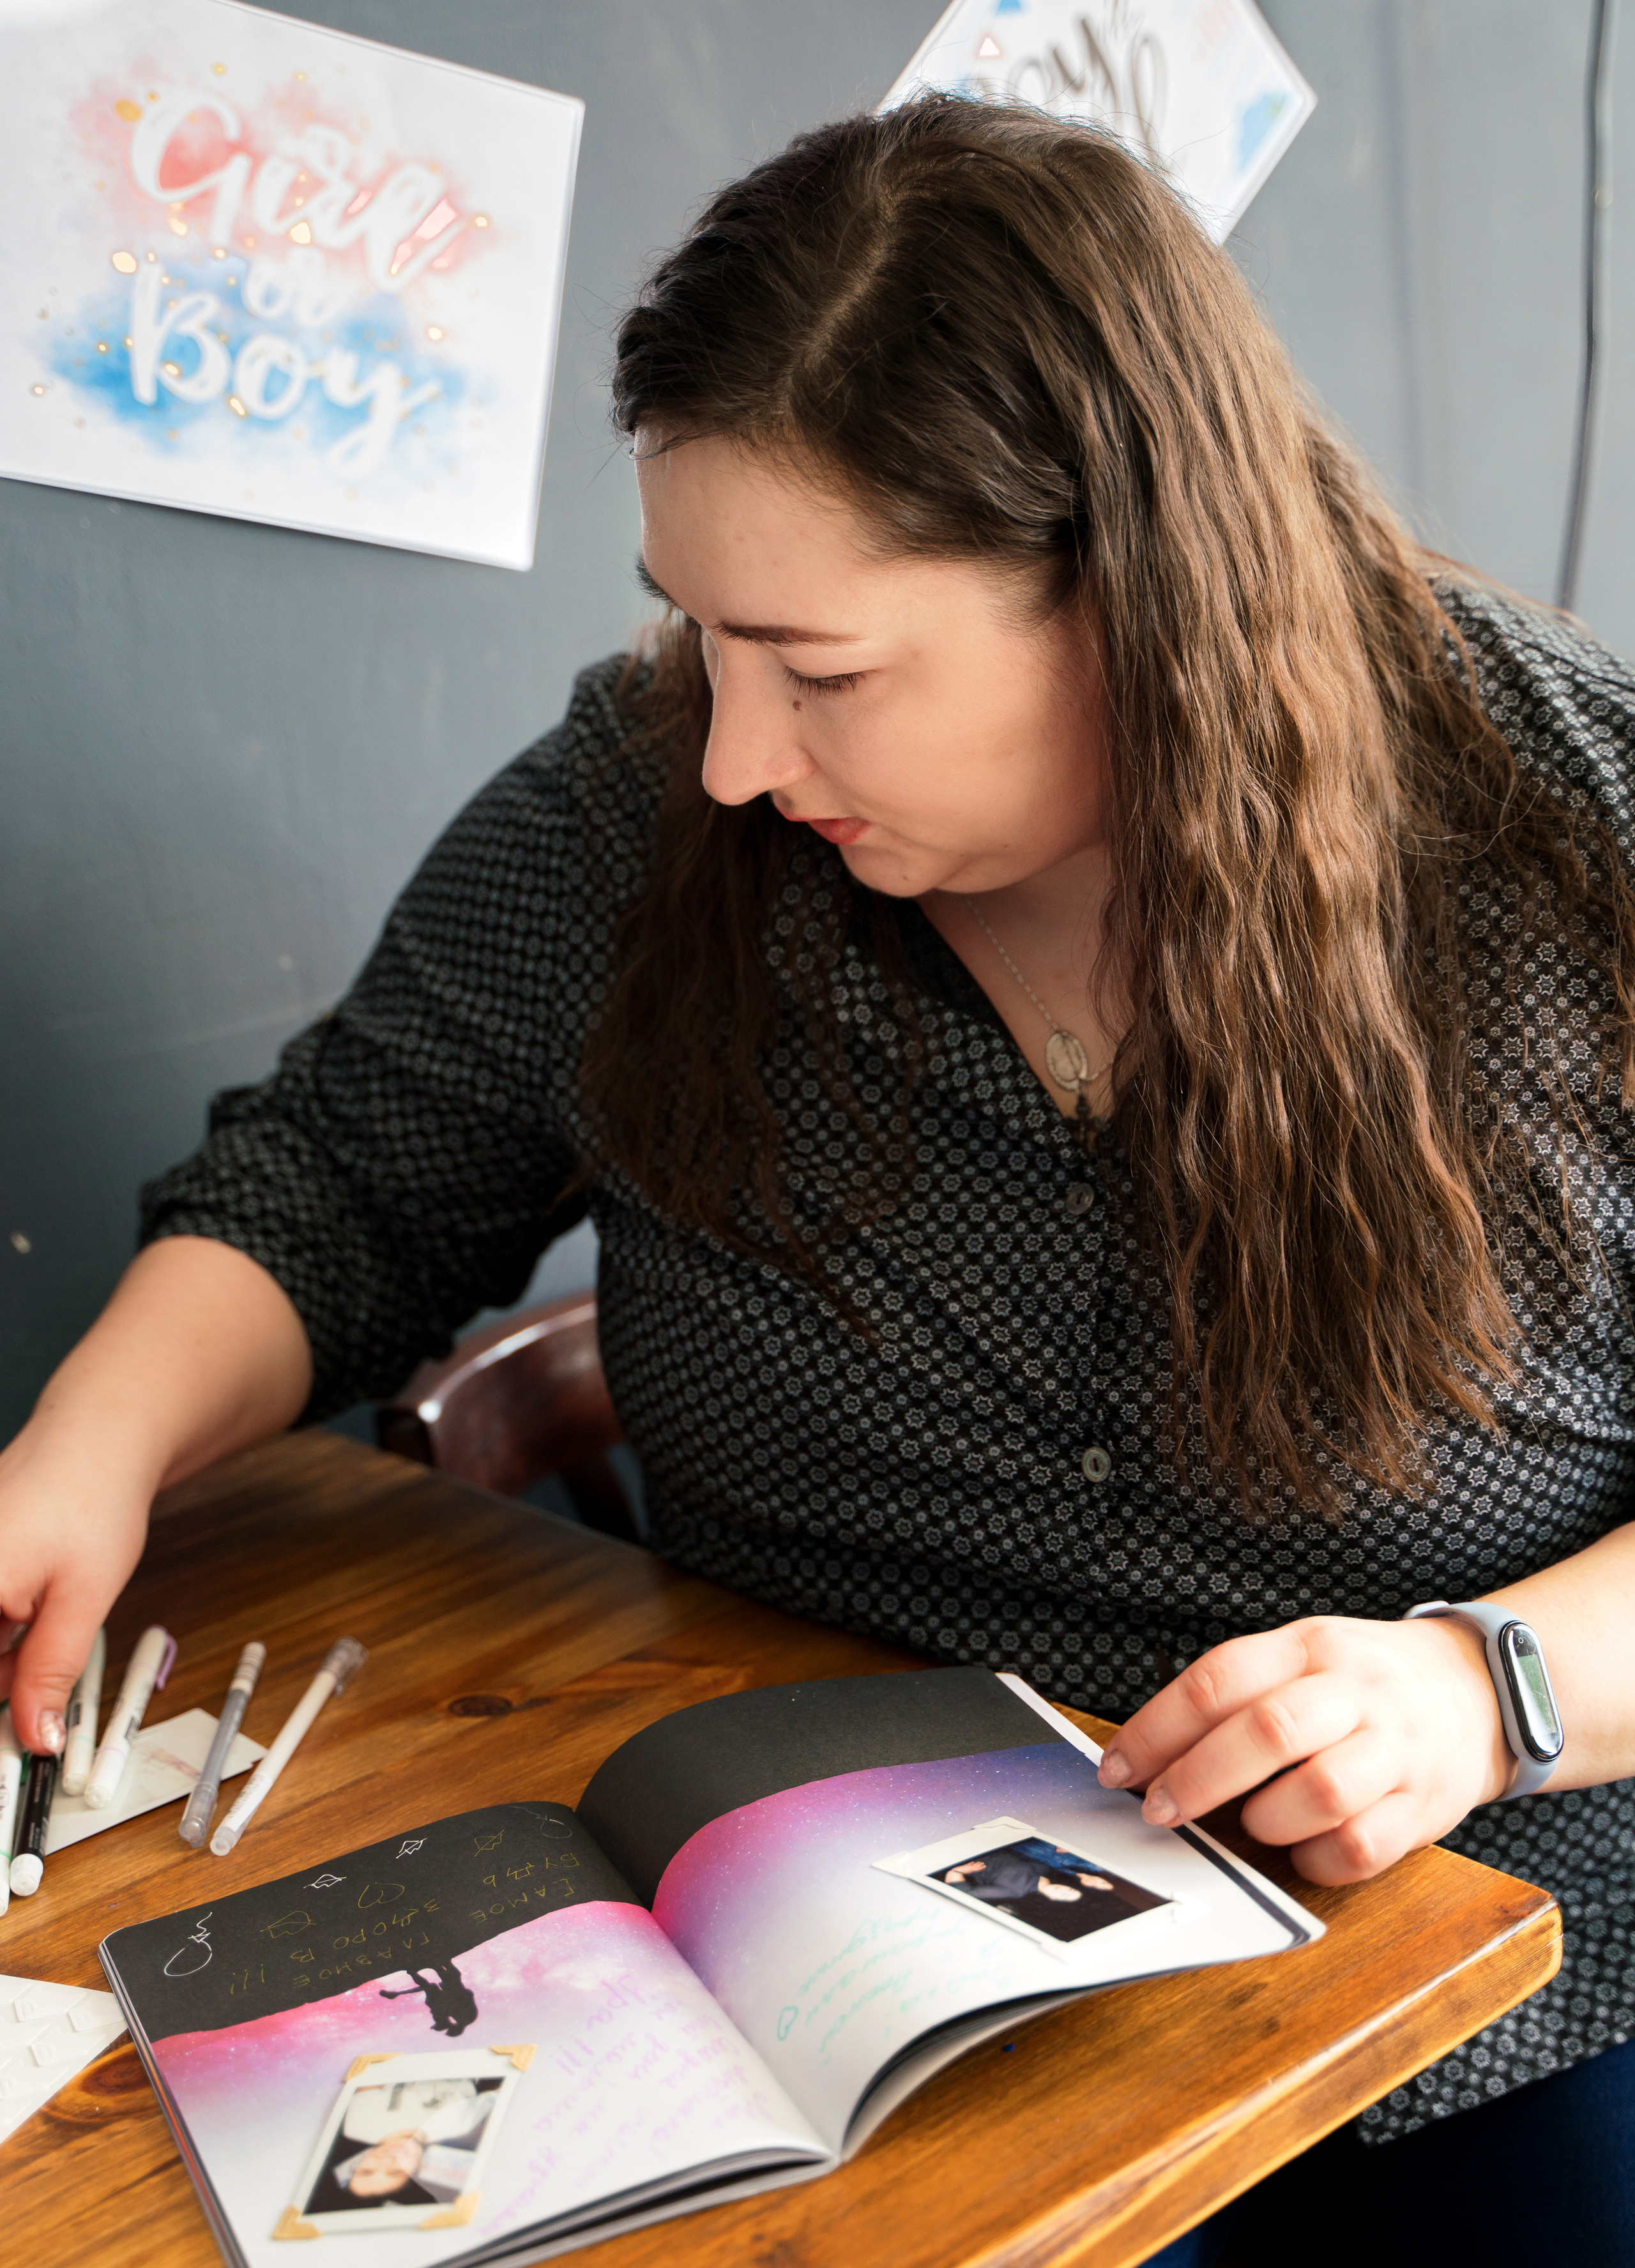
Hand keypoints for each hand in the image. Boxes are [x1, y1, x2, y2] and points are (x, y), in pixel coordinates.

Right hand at [0, 1424, 150, 1753]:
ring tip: (48, 1621)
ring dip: (4, 1659)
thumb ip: (48, 1674)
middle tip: (39, 1702)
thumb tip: (35, 1737)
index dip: (3, 1698)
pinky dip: (3, 1632)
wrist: (99, 1437)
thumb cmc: (91, 1500)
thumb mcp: (80, 1600)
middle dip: (4, 1680)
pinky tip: (32, 1619)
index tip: (18, 1739)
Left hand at [1096, 1615, 1514, 1884]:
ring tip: (1251, 1825)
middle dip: (1199, 1778)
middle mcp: (1354, 1691)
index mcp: (1309, 1647)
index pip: (1219, 1679)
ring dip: (1266, 1820)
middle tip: (1161, 1810)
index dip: (1157, 1728)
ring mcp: (1394, 1748)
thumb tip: (1152, 1755)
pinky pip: (1363, 1846)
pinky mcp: (1424, 1805)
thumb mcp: (1303, 1655)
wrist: (1476, 1688)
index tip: (1117, 1768)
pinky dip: (1319, 1860)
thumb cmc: (1362, 1681)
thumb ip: (1239, 1695)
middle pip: (1267, 1731)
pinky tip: (1304, 1851)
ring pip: (1319, 1791)